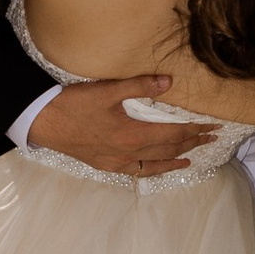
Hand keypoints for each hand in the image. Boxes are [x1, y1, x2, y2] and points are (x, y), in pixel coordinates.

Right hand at [26, 76, 216, 178]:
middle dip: (192, 143)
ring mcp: (117, 163)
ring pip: (155, 164)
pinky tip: (159, 167)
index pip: (174, 134)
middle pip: (169, 150)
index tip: (212, 125)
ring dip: (176, 159)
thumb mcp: (107, 90)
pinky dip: (154, 169)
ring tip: (193, 157)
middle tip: (211, 136)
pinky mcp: (105, 165)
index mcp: (133, 136)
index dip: (195, 130)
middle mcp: (128, 154)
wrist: (43, 122)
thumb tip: (169, 82)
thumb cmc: (73, 104)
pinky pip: (137, 171)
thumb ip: (140, 86)